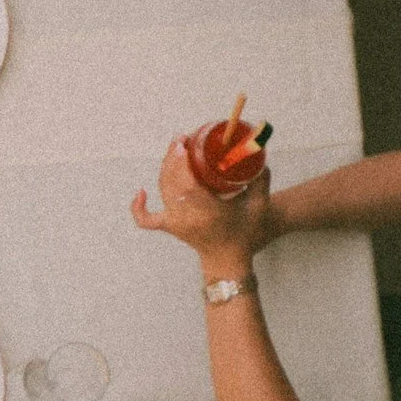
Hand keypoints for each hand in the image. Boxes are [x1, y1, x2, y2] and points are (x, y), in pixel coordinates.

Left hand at [131, 137, 271, 264]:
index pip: (187, 185)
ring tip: (175, 148)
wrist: (229, 260)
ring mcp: (176, 222)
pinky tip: (141, 192)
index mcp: (209, 212)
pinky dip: (139, 207)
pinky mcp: (170, 227)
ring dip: (165, 166)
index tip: (184, 145)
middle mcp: (188, 217)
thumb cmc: (245, 234)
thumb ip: (262, 180)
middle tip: (182, 139)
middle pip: (171, 182)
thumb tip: (260, 157)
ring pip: (162, 190)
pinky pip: (147, 219)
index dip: (181, 163)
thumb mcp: (259, 206)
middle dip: (173, 157)